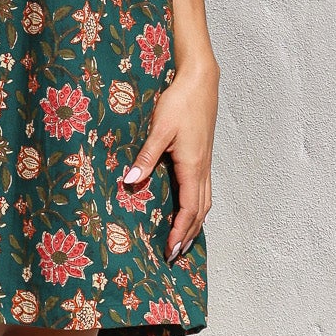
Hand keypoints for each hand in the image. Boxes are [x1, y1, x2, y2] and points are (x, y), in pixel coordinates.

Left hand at [122, 58, 218, 262]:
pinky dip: (197, 206)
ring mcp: (205, 161)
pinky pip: (204, 189)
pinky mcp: (203, 154)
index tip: (171, 250)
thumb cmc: (180, 102)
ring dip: (195, 223)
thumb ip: (146, 157)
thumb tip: (130, 183)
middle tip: (175, 255)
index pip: (189, 209)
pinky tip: (189, 208)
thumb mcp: (159, 129)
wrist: (200, 80)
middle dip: (188, 234)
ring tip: (184, 240)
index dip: (180, 231)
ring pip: (205, 201)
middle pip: (200, 211)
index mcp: (192, 166)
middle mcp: (203, 168)